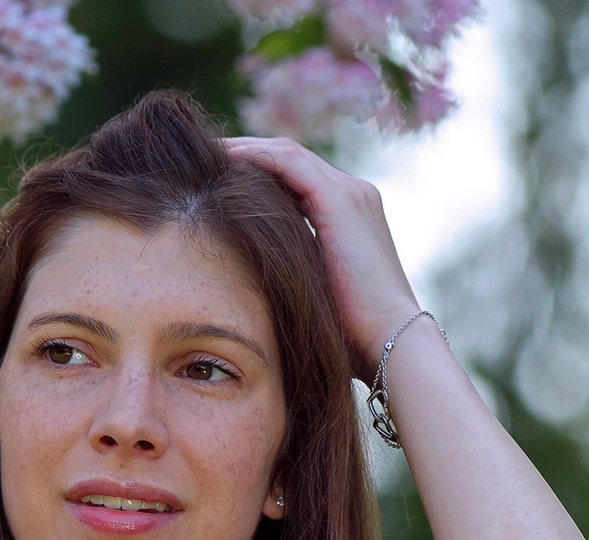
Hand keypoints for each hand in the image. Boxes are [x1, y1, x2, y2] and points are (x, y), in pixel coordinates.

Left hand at [222, 136, 421, 378]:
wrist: (389, 340)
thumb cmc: (350, 334)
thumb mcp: (313, 291)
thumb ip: (291, 271)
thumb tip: (248, 277)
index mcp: (349, 214)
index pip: (295, 179)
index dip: (254, 174)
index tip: (213, 182)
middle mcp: (354, 194)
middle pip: (288, 159)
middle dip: (243, 155)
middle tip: (199, 159)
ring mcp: (350, 192)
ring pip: (286, 153)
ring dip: (242, 150)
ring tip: (202, 155)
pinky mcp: (341, 199)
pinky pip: (288, 161)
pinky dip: (254, 156)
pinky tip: (221, 162)